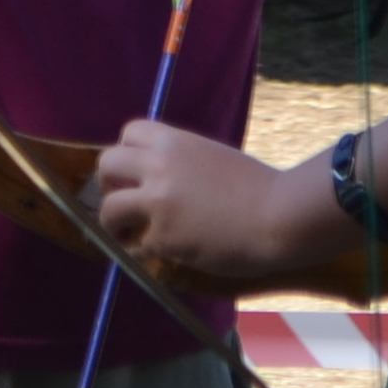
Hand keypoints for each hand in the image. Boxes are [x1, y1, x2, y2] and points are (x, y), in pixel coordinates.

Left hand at [93, 119, 345, 281]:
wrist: (280, 215)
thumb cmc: (260, 188)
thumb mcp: (214, 157)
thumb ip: (184, 162)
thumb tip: (162, 178)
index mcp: (175, 142)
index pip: (128, 133)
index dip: (127, 155)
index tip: (136, 174)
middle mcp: (159, 166)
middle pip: (107, 165)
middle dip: (109, 186)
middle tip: (125, 204)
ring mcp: (158, 202)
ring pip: (108, 209)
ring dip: (114, 224)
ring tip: (131, 235)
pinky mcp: (163, 237)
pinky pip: (134, 246)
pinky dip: (141, 251)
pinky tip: (159, 254)